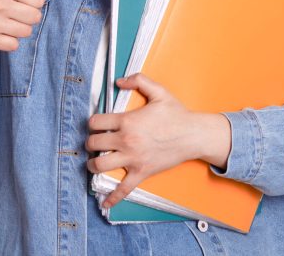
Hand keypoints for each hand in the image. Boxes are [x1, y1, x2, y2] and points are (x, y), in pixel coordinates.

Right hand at [0, 0, 45, 52]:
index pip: (40, 1)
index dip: (31, 0)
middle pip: (35, 18)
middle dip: (27, 15)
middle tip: (13, 10)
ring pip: (26, 32)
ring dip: (19, 28)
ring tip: (7, 20)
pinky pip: (14, 45)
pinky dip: (10, 41)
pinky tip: (1, 31)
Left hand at [86, 73, 203, 208]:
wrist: (193, 135)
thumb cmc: (176, 114)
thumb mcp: (158, 91)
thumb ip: (138, 80)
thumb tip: (119, 81)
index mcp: (127, 121)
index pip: (96, 122)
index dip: (92, 122)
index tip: (95, 124)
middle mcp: (126, 140)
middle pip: (94, 144)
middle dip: (90, 142)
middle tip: (93, 141)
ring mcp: (133, 159)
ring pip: (101, 166)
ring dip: (93, 164)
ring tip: (94, 161)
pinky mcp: (141, 172)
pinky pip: (123, 189)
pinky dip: (112, 198)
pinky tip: (104, 203)